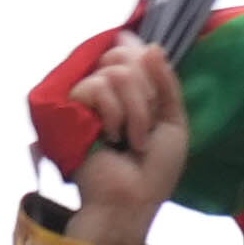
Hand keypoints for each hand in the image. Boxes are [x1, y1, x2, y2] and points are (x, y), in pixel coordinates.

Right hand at [63, 34, 187, 244]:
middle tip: (146, 126)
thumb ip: (166, 83)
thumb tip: (150, 46)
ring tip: (133, 140)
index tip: (155, 96)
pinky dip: (115, 114)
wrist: (132, 198)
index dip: (145, 61)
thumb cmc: (154, 169)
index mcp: (129, 88)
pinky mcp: (70, 108)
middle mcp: (105, 86)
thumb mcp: (173, 122)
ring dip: (136, 111)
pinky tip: (112, 137)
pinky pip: (96, 87)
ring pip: (115, 71)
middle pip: (124, 54)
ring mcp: (87, 97)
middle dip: (147, 92)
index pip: (130, 47)